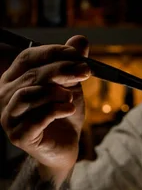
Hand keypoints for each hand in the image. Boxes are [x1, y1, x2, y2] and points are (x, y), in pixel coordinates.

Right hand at [0, 36, 90, 182]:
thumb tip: (81, 40)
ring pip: (28, 96)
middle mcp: (5, 96)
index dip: (53, 53)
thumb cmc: (64, 116)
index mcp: (14, 79)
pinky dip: (54, 111)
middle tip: (85, 71)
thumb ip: (72, 65)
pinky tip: (69, 109)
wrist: (65, 149)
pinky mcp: (19, 136)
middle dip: (61, 71)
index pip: (28, 58)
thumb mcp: (71, 87)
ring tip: (71, 96)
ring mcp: (9, 117)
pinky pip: (34, 119)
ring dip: (53, 92)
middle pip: (31, 76)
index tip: (78, 55)